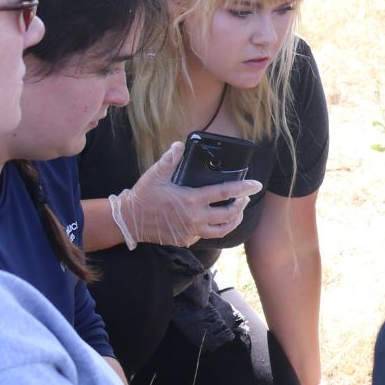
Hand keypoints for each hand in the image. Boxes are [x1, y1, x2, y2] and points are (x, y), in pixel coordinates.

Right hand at [111, 143, 261, 246]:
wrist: (128, 221)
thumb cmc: (142, 196)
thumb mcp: (155, 175)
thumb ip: (169, 160)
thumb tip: (178, 145)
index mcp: (192, 199)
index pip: (225, 192)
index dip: (243, 188)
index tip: (257, 185)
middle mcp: (195, 218)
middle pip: (230, 214)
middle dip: (242, 205)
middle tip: (245, 198)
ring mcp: (191, 231)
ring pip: (222, 230)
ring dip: (233, 221)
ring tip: (237, 212)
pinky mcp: (186, 240)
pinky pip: (206, 235)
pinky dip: (214, 228)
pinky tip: (215, 220)